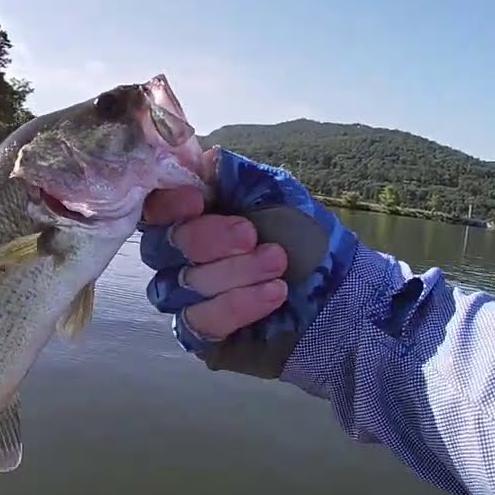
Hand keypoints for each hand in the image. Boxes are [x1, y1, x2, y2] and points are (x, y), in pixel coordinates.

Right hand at [139, 147, 357, 378]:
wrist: (340, 291)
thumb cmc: (304, 238)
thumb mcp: (276, 194)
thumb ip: (236, 176)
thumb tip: (203, 159)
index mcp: (191, 218)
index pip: (153, 210)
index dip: (168, 206)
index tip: (198, 200)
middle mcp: (178, 259)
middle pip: (161, 248)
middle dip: (207, 239)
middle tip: (252, 236)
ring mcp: (185, 299)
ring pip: (180, 286)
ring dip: (231, 273)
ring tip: (277, 263)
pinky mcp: (201, 335)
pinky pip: (198, 323)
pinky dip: (235, 305)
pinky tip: (273, 293)